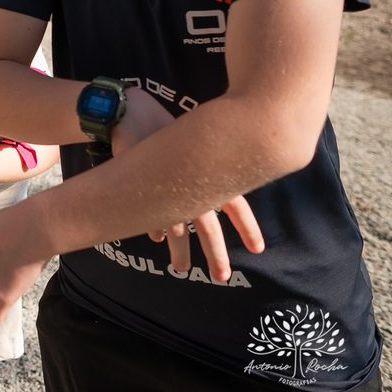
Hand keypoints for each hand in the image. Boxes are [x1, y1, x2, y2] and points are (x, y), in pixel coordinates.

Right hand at [113, 88, 264, 280]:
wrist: (134, 114)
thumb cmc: (167, 126)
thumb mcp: (197, 142)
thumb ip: (211, 162)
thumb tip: (231, 175)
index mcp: (212, 174)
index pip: (238, 207)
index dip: (248, 228)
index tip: (258, 249)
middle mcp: (193, 187)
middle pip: (209, 229)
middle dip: (215, 254)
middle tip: (222, 277)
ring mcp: (168, 191)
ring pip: (179, 230)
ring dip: (180, 251)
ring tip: (182, 269)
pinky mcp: (143, 190)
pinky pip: (152, 217)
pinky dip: (156, 228)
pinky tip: (157, 238)